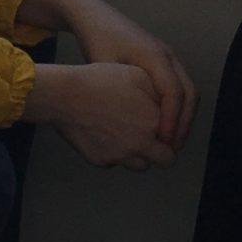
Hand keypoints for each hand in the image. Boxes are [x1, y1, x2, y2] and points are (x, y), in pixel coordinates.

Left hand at [20, 0, 196, 152]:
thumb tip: (132, 126)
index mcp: (154, 55)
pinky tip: (163, 126)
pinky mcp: (164, 62)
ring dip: (183, 117)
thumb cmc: (96, 40)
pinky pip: (179, 87)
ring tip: (170, 142)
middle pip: (189, 93)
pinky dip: (177, 108)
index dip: (171, 118)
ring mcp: (169, 57)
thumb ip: (118, 94)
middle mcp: (167, 56)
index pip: (173, 91)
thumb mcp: (103, 68)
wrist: (95, 16)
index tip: (162, 140)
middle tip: (172, 148)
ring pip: (188, 91)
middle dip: (183, 123)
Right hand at [23, 61, 172, 169]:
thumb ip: (160, 96)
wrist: (66, 96)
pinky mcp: (101, 161)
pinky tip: (105, 135)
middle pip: (164, 160)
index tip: (163, 130)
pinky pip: (115, 162)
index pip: (175, 142)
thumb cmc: (100, 81)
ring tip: (128, 137)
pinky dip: (114, 153)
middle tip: (153, 140)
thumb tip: (166, 108)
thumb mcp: (139, 76)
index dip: (170, 136)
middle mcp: (141, 145)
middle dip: (161, 152)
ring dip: (139, 155)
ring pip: (140, 166)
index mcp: (153, 123)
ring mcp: (120, 156)